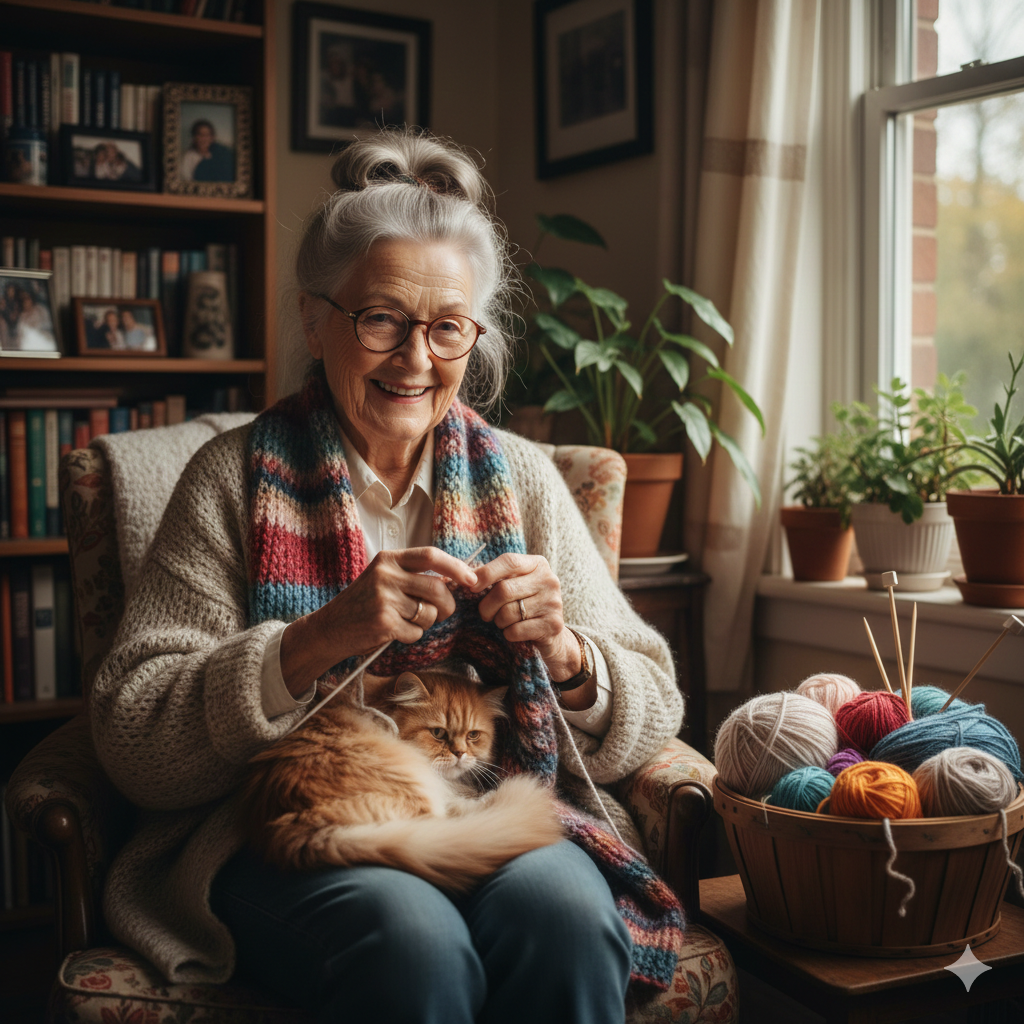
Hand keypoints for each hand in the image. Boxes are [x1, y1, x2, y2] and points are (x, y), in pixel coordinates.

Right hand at [280, 547, 477, 695]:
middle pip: (437, 588)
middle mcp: (386, 575)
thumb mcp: (384, 579)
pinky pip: (416, 632)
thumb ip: (414, 576)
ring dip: (426, 623)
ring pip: (429, 613)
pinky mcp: (383, 622)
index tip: (472, 579)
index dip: (456, 567)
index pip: (430, 555)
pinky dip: (411, 637)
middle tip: (443, 613)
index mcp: (388, 559)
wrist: (329, 628)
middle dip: (447, 605)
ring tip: (406, 621)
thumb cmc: (363, 604)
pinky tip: (393, 633)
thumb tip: (456, 580)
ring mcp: (383, 598)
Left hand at [470, 553, 580, 682]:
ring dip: (499, 621)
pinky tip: (514, 632)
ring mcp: (553, 602)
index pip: (509, 562)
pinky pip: (516, 631)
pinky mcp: (553, 625)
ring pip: (508, 613)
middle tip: (485, 614)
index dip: (486, 574)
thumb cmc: (524, 604)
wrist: (551, 634)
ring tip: (504, 622)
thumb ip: (494, 576)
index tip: (471, 587)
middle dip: (487, 606)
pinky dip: (508, 634)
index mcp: (538, 564)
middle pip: (504, 590)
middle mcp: (549, 580)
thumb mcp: (514, 584)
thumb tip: (466, 576)